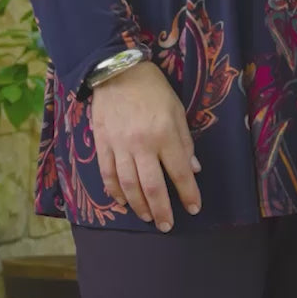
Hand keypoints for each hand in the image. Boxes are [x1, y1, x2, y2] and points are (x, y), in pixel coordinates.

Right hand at [90, 60, 201, 231]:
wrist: (117, 71)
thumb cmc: (153, 89)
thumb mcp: (177, 110)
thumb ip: (185, 141)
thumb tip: (193, 169)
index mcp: (164, 134)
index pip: (180, 172)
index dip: (189, 194)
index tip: (194, 208)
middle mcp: (142, 144)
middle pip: (153, 187)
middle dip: (162, 211)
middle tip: (166, 226)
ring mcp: (119, 145)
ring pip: (129, 185)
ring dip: (138, 206)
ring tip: (147, 217)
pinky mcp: (102, 144)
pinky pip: (108, 174)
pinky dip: (115, 192)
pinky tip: (123, 202)